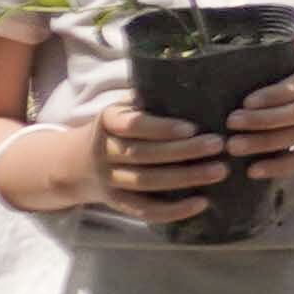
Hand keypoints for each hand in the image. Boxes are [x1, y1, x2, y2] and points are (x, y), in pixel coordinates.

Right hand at [80, 97, 235, 219]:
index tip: (192, 127)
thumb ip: (148, 99)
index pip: (132, 126)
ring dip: (185, 178)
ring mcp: (108, 179)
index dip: (161, 128)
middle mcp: (103, 151)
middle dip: (184, 151)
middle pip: (144, 155)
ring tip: (220, 171)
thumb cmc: (115, 128)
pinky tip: (202, 203)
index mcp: (107, 122)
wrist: (73, 164)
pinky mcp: (116, 202)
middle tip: (219, 145)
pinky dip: (172, 210)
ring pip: (147, 182)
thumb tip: (194, 82)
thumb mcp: (122, 109)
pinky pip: (143, 210)